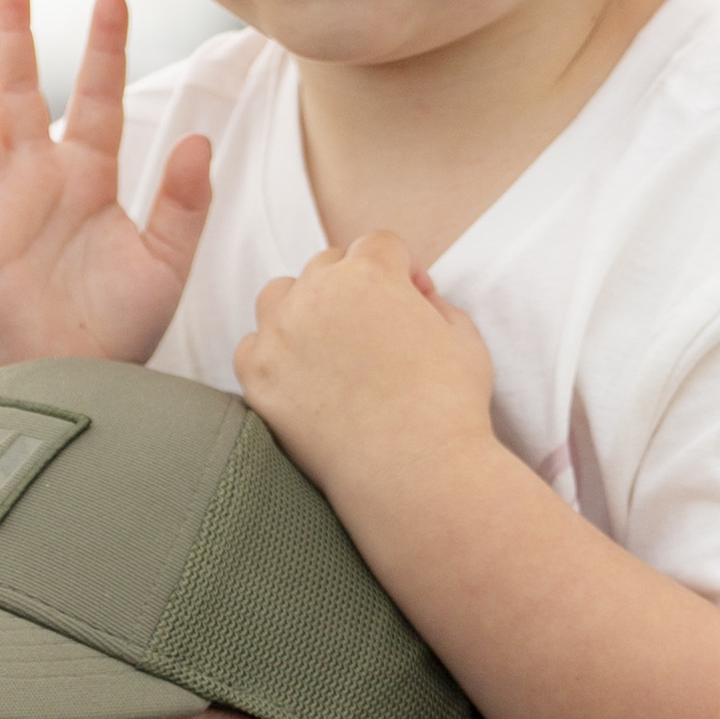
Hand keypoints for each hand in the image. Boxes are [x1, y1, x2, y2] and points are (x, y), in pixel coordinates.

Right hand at [0, 0, 211, 374]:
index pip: (95, 97)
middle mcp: (36, 178)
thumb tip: (200, 139)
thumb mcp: (165, 263)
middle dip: (13, 32)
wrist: (77, 387)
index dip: (103, 49)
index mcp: (87, 175)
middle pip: (18, 90)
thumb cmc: (117, 327)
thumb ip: (183, 204)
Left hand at [228, 232, 495, 504]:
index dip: (403, 269)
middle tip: (376, 330)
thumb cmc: (450, 407)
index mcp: (370, 274)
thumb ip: (436, 305)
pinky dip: (274, 355)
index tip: (415, 300)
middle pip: (327, 265)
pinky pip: (254, 346)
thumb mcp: (465, 339)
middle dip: (354, 287)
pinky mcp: (257, 377)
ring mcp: (279, 334)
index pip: (379, 244)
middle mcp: (317, 294)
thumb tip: (416, 299)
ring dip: (304, 308)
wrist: (414, 473)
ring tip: (331, 347)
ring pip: (281, 295)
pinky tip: (304, 379)